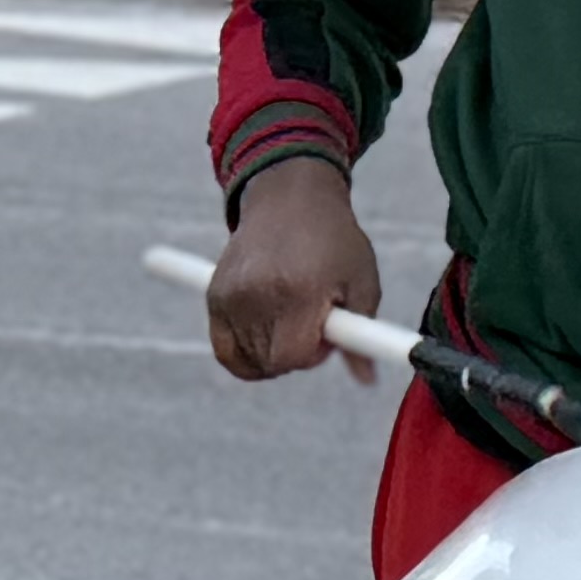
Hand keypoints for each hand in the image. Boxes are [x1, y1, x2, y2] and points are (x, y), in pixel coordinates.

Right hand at [206, 156, 381, 382]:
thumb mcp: (361, 282)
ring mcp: (230, 296)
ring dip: (270, 351)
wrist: (289, 199)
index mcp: (298, 290)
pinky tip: (263, 333)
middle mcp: (256, 294)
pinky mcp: (214, 297)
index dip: (313, 355)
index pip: (292, 357)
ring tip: (287, 318)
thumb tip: (366, 381)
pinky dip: (243, 353)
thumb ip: (363, 334)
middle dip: (293, 355)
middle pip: (269, 363)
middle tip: (308, 325)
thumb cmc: (333, 242)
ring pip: (247, 360)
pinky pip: (224, 350)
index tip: (325, 334)